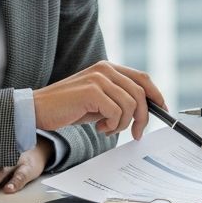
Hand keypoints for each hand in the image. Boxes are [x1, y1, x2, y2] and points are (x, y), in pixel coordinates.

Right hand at [32, 60, 163, 138]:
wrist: (38, 110)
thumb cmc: (68, 108)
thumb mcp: (98, 101)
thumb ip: (117, 99)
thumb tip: (143, 110)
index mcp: (108, 68)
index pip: (142, 78)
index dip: (156, 94)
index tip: (163, 110)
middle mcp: (105, 69)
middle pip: (141, 92)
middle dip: (143, 117)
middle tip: (137, 133)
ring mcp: (99, 78)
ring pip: (131, 104)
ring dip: (123, 124)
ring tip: (107, 128)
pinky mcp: (92, 91)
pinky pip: (117, 112)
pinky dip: (112, 125)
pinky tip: (99, 127)